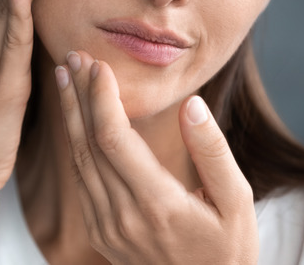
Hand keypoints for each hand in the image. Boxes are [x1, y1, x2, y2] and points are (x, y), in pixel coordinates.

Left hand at [56, 51, 257, 264]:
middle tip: (73, 56)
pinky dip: (75, 143)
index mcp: (158, 204)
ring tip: (65, 77)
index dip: (100, 97)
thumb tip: (191, 105)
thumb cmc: (229, 250)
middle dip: (78, 95)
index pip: (113, 138)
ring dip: (70, 115)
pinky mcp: (100, 234)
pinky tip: (75, 118)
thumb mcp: (238, 202)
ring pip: (78, 160)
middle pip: (87, 144)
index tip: (99, 64)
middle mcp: (124, 217)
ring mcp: (107, 229)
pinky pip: (81, 180)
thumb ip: (213, 152)